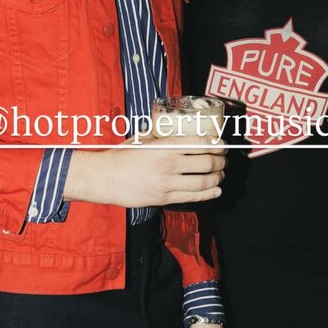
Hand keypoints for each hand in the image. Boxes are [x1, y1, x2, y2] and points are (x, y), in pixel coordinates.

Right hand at [65, 136, 225, 207]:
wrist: (103, 178)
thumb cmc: (122, 155)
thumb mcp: (143, 138)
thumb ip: (162, 136)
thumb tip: (177, 129)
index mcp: (164, 146)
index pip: (200, 144)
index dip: (217, 145)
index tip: (223, 144)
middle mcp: (168, 164)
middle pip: (206, 163)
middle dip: (221, 162)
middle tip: (225, 159)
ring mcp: (167, 183)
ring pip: (203, 182)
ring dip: (218, 178)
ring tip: (222, 174)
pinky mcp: (163, 198)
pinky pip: (193, 197)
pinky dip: (209, 193)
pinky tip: (216, 189)